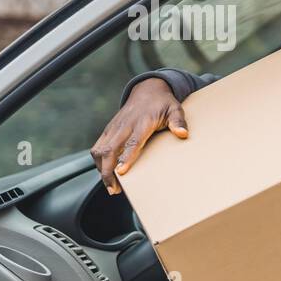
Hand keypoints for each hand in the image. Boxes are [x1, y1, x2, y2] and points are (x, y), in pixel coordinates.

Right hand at [90, 78, 187, 194]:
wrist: (147, 90)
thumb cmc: (163, 103)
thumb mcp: (175, 109)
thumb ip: (178, 121)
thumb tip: (182, 133)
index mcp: (141, 123)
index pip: (132, 142)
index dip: (126, 157)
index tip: (121, 172)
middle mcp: (124, 126)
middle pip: (110, 150)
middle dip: (108, 171)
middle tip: (114, 189)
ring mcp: (114, 128)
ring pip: (100, 150)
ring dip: (101, 168)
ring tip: (111, 186)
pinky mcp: (108, 130)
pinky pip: (98, 147)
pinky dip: (98, 161)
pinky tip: (105, 173)